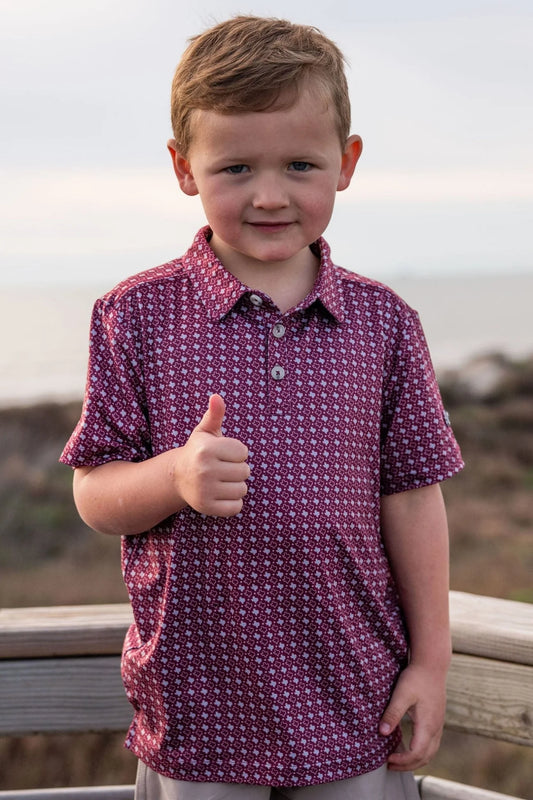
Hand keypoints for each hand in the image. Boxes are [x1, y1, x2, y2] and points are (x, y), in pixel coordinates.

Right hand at [176, 394, 249, 516]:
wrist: (177, 477)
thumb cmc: (198, 451)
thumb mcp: (205, 432)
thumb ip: (214, 414)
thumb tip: (216, 396)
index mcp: (206, 449)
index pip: (243, 451)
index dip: (236, 452)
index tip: (223, 453)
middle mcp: (204, 469)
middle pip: (245, 471)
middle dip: (237, 469)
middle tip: (222, 468)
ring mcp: (205, 490)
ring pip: (242, 489)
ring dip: (236, 486)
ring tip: (221, 481)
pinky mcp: (207, 507)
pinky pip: (236, 507)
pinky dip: (233, 502)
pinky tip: (220, 494)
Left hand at [379, 663, 446, 770]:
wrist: (432, 664)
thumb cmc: (416, 678)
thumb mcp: (401, 694)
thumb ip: (392, 713)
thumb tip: (382, 733)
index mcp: (427, 725)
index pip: (416, 753)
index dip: (402, 761)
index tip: (387, 759)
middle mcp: (436, 728)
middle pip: (425, 757)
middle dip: (408, 765)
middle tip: (390, 765)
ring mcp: (439, 725)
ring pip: (430, 752)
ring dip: (415, 760)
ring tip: (398, 760)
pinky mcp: (437, 720)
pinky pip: (432, 744)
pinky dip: (421, 752)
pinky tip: (410, 747)